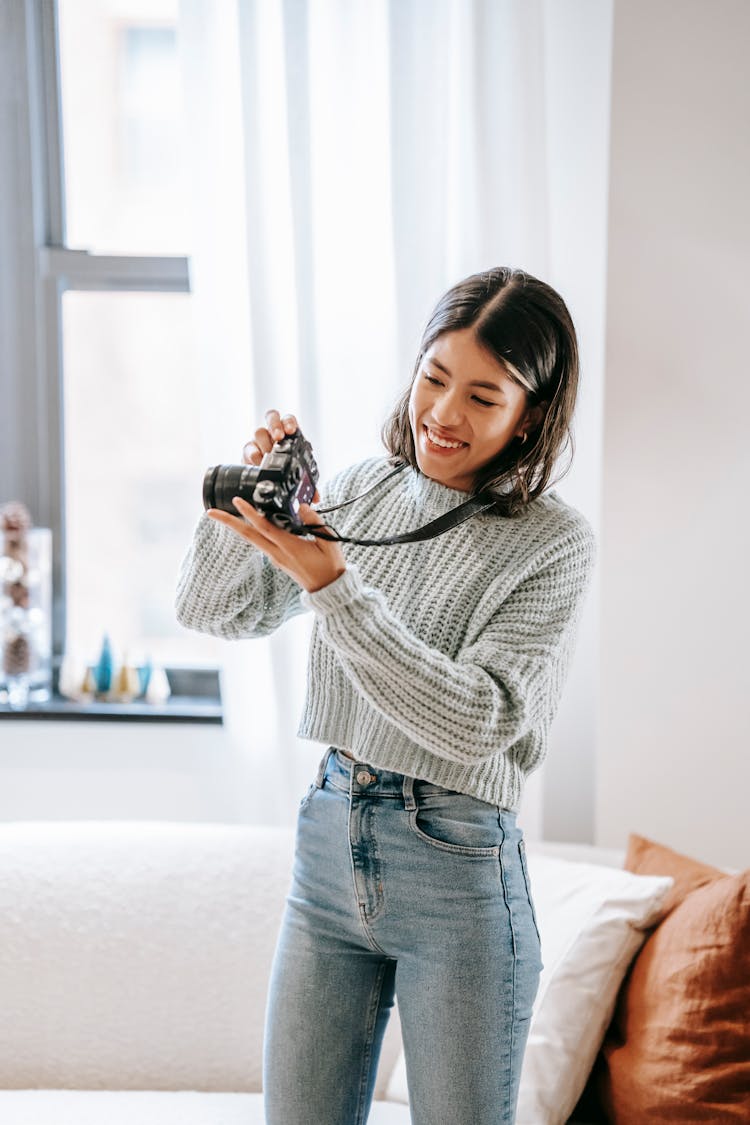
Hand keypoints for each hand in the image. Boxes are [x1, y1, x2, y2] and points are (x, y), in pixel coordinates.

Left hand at [206, 497, 345, 593]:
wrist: (328, 590)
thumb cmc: (331, 567)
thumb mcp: (330, 544)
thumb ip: (316, 523)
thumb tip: (303, 506)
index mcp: (291, 548)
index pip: (266, 528)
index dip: (251, 514)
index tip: (237, 501)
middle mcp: (278, 554)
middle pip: (249, 535)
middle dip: (229, 523)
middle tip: (211, 512)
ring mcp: (276, 558)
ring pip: (252, 539)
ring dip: (237, 526)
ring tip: (224, 514)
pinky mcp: (277, 560)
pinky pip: (260, 543)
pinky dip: (251, 531)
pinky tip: (249, 523)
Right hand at [241, 408, 319, 502]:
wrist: (268, 481)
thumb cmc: (287, 474)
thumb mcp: (300, 477)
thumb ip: (308, 485)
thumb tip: (316, 497)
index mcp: (289, 436)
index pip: (289, 420)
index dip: (289, 422)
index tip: (291, 431)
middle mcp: (274, 434)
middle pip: (272, 417)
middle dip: (275, 425)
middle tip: (278, 437)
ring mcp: (260, 441)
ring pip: (259, 432)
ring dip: (264, 443)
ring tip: (268, 455)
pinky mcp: (248, 451)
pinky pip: (247, 448)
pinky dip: (252, 455)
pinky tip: (257, 463)